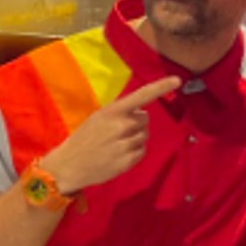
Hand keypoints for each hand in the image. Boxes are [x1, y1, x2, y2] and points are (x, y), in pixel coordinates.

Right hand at [45, 77, 180, 193]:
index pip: (142, 95)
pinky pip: (142, 151)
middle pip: (145, 119)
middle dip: (136, 123)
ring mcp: (126, 144)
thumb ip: (120, 112)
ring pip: (144, 135)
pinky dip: (134, 152)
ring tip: (115, 144)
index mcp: (113, 111)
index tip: (177, 80)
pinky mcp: (129, 160)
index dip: (161, 87)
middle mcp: (122, 125)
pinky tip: (118, 155)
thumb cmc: (84, 138)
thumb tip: (142, 113)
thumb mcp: (98, 117)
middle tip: (117, 132)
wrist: (69, 165)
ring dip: (135, 139)